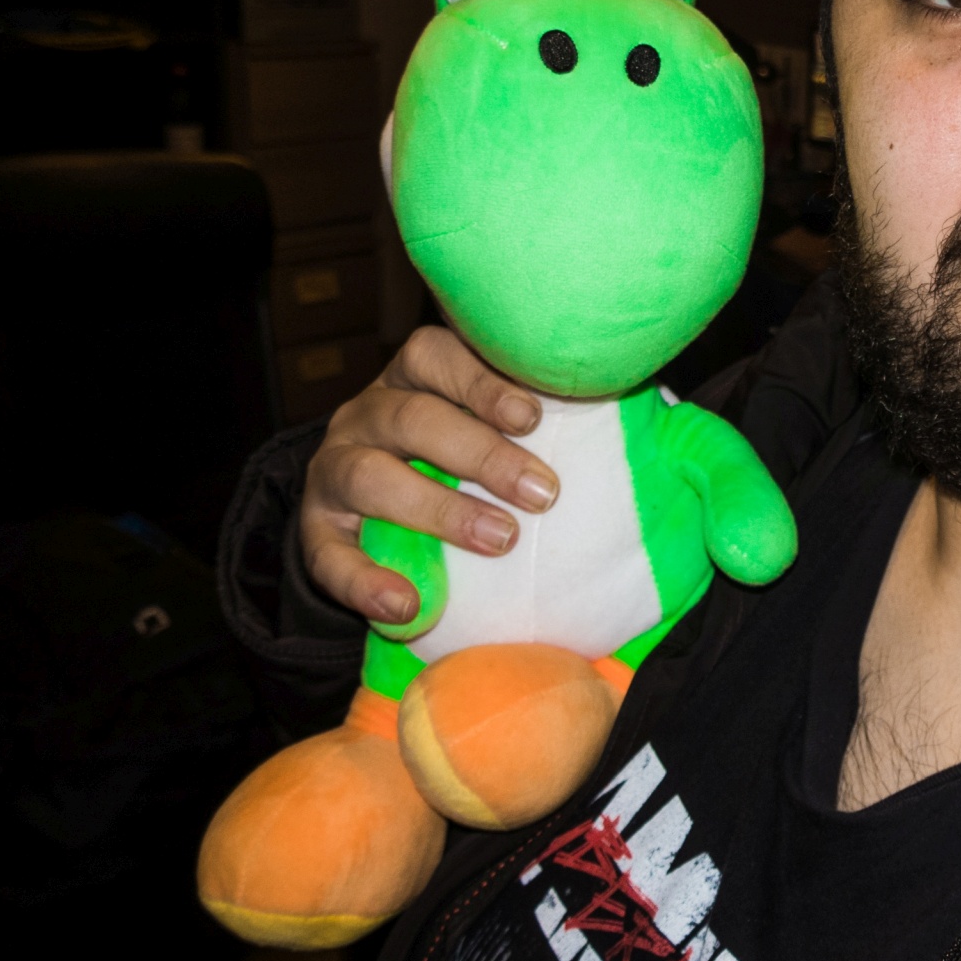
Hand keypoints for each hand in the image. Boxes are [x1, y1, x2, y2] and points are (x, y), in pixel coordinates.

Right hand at [300, 326, 559, 624]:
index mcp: (411, 379)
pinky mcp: (314, 531)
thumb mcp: (484, 430)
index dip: (481, 381)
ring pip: (371, 476)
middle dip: (482, 454)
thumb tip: (646, 425)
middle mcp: (366, 415)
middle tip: (542, 493)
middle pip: (413, 418)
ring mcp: (335, 470)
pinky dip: (365, 582)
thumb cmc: (454, 464)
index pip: (434, 355)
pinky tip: (407, 605)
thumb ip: (537, 424)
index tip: (532, 416)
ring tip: (501, 540)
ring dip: (440, 509)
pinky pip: (328, 554)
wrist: (369, 517)